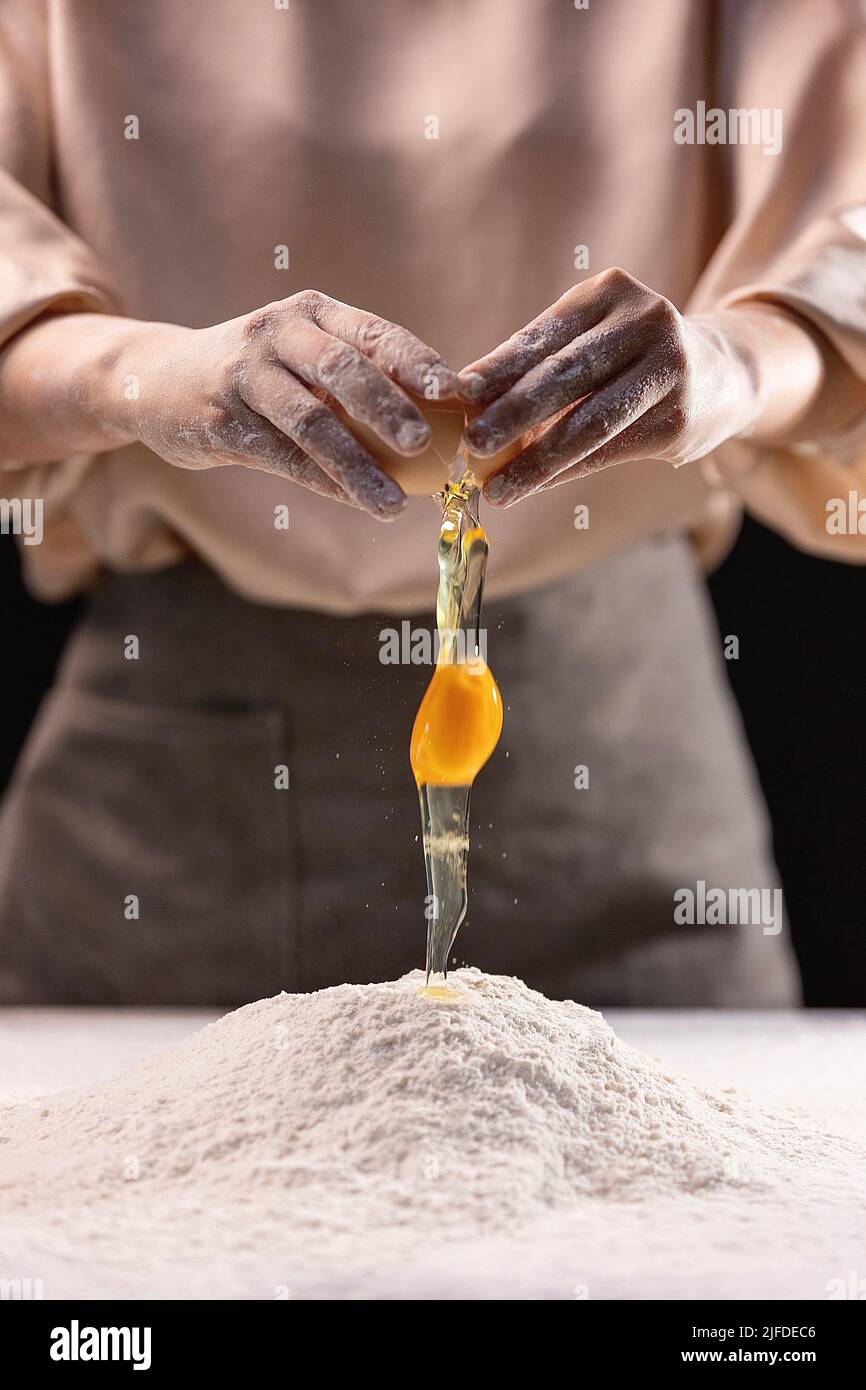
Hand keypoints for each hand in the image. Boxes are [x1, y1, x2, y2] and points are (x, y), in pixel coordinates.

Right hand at [115, 292, 457, 517]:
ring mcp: (245, 375)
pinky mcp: (223, 419)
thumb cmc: (256, 375)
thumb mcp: (302, 356)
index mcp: (312, 313)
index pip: (373, 333)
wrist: (157, 380)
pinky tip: (355, 503)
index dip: (416, 362)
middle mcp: (278, 333)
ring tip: (395, 505)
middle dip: (389, 408)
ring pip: (312, 422)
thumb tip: (444, 418)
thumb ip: (357, 376)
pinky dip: (323, 482)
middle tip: (425, 445)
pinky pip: (282, 457)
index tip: (456, 394)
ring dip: (358, 466)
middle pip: (342, 370)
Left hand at [457, 268, 763, 506]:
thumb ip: (539, 364)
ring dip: (537, 459)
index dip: (501, 365)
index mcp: (609, 293)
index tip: (461, 392)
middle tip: (472, 445)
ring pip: (590, 422)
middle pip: (566, 375)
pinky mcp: (679, 418)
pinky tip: (533, 486)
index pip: (545, 334)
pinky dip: (566, 471)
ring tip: (498, 486)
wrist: (721, 373)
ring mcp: (669, 369)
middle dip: (513, 414)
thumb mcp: (591, 339)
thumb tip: (467, 405)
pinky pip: (610, 450)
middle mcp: (645, 322)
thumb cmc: (628, 357)